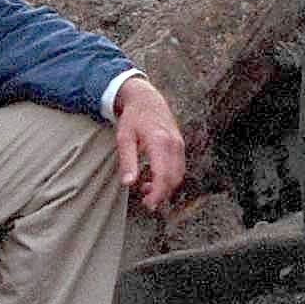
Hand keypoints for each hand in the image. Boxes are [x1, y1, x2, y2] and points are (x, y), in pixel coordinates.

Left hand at [109, 75, 185, 211]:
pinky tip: (153, 179)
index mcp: (160, 142)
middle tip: (145, 202)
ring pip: (179, 174)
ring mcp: (179, 144)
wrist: (147, 99)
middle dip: (162, 194)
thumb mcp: (124, 138)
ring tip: (146, 189)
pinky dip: (169, 178)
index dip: (158, 193)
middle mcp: (174, 144)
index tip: (148, 204)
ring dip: (166, 187)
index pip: (164, 175)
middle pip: (174, 178)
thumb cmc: (133, 119)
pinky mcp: (180, 145)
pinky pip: (179, 167)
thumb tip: (129, 183)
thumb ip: (127, 161)